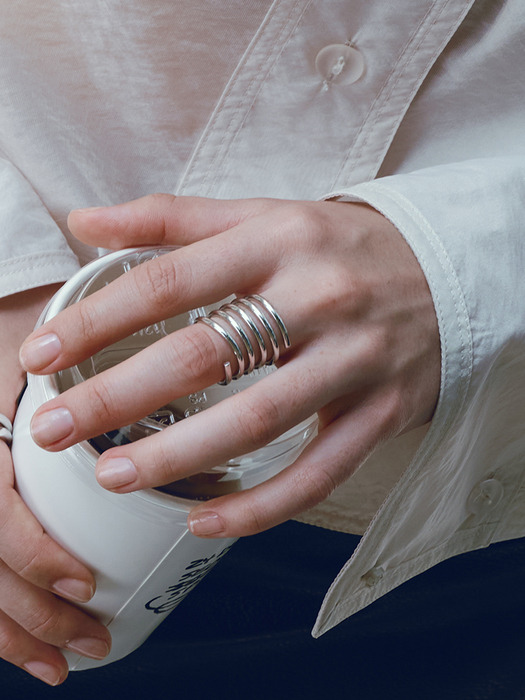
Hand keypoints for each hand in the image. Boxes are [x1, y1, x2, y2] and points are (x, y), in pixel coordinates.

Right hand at [0, 288, 110, 684]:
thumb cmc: (21, 324)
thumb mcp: (52, 340)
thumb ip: (86, 368)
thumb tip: (171, 390)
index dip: (33, 554)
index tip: (84, 582)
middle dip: (31, 616)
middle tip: (89, 641)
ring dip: (9, 634)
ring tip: (58, 666)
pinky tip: (20, 649)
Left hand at [19, 195, 440, 538]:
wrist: (445, 272)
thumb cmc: (338, 247)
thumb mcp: (264, 215)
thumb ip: (174, 219)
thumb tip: (87, 219)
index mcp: (279, 241)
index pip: (171, 280)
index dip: (98, 321)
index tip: (42, 355)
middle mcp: (319, 297)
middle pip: (207, 355)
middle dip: (119, 396)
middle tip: (55, 428)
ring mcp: (355, 359)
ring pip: (259, 420)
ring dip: (180, 457)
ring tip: (113, 475)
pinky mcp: (382, 411)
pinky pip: (319, 473)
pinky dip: (261, 507)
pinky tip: (204, 522)